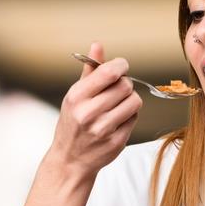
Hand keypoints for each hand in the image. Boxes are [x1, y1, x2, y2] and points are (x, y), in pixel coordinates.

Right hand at [49, 42, 141, 177]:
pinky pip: (134, 118)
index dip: (121, 66)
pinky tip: (117, 120)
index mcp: (77, 97)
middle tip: (118, 89)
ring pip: (134, 101)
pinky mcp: (116, 142)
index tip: (121, 67)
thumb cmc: (73, 123)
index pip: (109, 72)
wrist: (70, 160)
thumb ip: (89, 71)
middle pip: (125, 86)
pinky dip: (129, 116)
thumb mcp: (75, 96)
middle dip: (125, 84)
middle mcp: (88, 113)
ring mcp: (103, 129)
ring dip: (130, 100)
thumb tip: (98, 45)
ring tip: (118, 104)